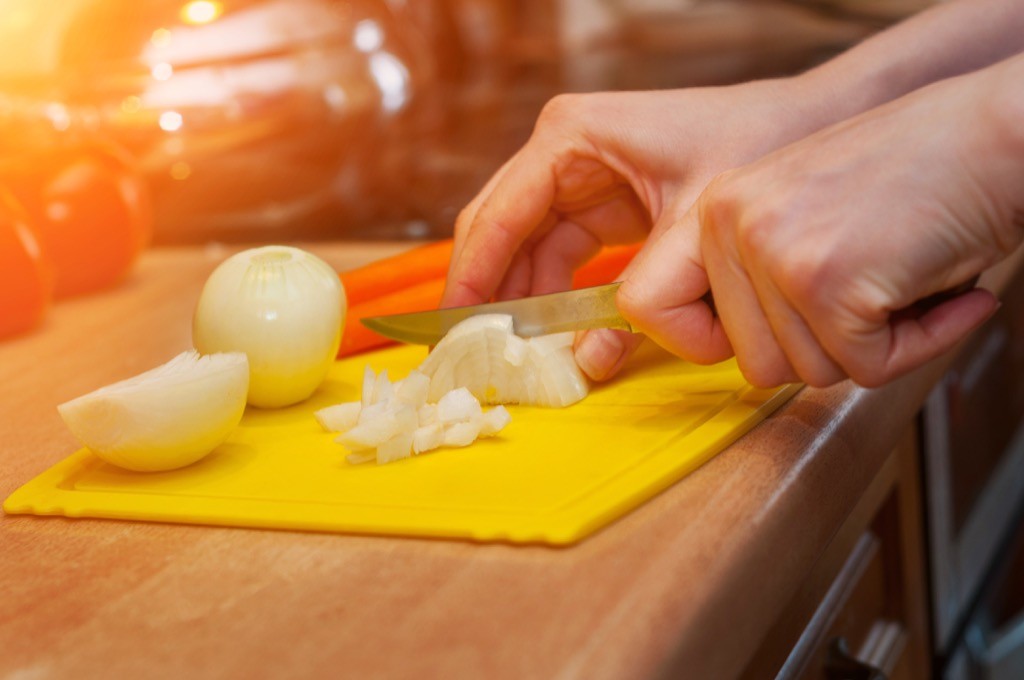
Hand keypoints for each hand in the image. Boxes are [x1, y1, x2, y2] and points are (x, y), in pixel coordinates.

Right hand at [444, 78, 835, 379]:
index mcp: (572, 137)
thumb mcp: (691, 227)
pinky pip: (561, 256)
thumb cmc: (756, 146)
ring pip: (526, 249)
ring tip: (516, 356)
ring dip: (524, 302)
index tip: (453, 328)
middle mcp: (564, 152)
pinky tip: (561, 335)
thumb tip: (587, 362)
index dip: (472, 276)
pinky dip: (558, 296)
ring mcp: (579, 176)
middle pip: (500, 231)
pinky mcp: (601, 202)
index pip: (499, 215)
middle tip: (473, 353)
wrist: (810, 125)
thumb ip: (636, 296)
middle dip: (488, 293)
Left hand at [620, 58, 1023, 387]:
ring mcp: (774, 252)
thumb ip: (751, 275)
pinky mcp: (826, 282)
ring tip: (902, 285)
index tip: (747, 339)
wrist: (994, 134)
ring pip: (807, 371)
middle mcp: (729, 225)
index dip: (701, 341)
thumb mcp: (796, 212)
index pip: (649, 305)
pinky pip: (864, 368)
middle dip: (820, 348)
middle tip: (869, 302)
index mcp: (713, 209)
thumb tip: (733, 353)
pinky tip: (941, 293)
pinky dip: (915, 347)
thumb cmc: (914, 174)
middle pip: (750, 361)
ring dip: (868, 346)